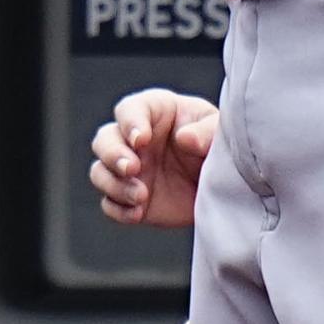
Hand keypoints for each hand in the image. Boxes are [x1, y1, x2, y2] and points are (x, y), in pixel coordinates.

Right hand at [90, 88, 217, 228]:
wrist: (223, 187)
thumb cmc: (217, 146)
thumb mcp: (218, 132)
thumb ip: (205, 132)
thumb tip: (184, 138)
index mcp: (153, 112)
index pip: (129, 110)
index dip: (130, 123)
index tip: (141, 140)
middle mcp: (133, 140)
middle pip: (104, 139)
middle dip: (112, 154)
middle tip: (133, 168)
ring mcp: (129, 171)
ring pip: (100, 172)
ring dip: (114, 184)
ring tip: (142, 196)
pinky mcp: (129, 198)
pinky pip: (110, 204)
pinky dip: (118, 209)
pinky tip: (138, 213)